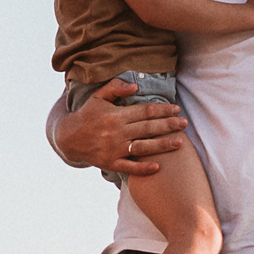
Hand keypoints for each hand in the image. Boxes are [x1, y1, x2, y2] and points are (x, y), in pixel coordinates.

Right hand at [52, 77, 186, 177]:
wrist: (69, 138)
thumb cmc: (87, 115)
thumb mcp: (98, 97)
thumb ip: (115, 88)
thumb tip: (135, 86)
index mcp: (116, 115)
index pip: (144, 111)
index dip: (162, 110)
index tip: (176, 109)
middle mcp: (116, 132)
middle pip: (148, 128)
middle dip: (168, 125)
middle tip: (185, 124)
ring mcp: (113, 149)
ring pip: (143, 147)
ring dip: (162, 145)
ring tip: (179, 143)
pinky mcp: (110, 163)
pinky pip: (129, 167)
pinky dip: (143, 168)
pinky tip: (157, 167)